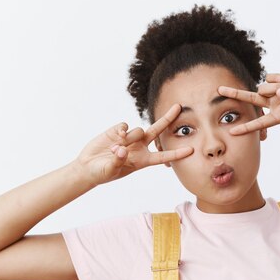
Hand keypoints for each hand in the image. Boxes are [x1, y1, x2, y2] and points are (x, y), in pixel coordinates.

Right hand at [74, 104, 192, 185]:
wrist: (87, 167)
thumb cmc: (101, 173)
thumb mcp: (110, 170)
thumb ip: (117, 161)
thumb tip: (121, 149)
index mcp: (142, 160)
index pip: (163, 156)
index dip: (177, 153)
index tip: (191, 150)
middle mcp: (139, 147)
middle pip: (157, 131)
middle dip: (168, 118)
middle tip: (179, 107)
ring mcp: (130, 138)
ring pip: (138, 130)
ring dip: (130, 138)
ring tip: (115, 148)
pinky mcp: (118, 131)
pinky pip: (125, 125)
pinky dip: (122, 130)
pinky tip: (115, 137)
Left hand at [217, 73, 279, 134]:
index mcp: (279, 115)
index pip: (258, 123)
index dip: (245, 127)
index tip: (231, 131)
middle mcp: (275, 104)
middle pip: (250, 99)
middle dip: (235, 94)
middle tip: (219, 90)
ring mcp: (277, 92)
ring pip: (265, 85)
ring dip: (277, 85)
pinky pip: (271, 76)